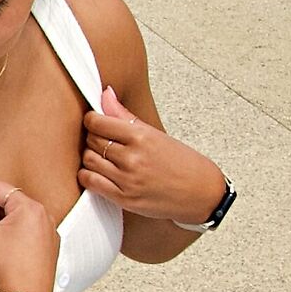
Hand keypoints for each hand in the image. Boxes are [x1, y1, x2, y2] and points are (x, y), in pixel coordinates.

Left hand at [79, 87, 226, 220]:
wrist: (202, 193)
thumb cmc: (183, 163)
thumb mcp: (156, 134)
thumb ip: (125, 115)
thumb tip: (106, 94)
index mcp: (142, 137)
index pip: (97, 122)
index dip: (91, 120)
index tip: (94, 121)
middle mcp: (133, 158)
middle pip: (91, 140)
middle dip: (92, 137)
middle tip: (102, 140)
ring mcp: (127, 179)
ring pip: (88, 160)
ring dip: (90, 157)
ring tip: (103, 157)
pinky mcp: (124, 198)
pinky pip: (90, 183)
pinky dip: (88, 176)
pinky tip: (99, 173)